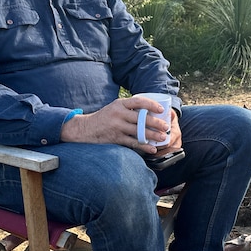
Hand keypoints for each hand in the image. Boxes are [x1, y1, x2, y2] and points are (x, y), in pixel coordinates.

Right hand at [60, 97, 178, 152]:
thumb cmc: (104, 118)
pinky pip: (132, 142)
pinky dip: (144, 146)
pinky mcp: (115, 138)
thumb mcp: (114, 108)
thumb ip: (128, 108)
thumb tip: (149, 111)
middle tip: (166, 126)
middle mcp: (118, 114)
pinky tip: (151, 148)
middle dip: (156, 123)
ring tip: (162, 138)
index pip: (138, 101)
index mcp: (119, 104)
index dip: (151, 104)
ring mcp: (117, 126)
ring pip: (139, 131)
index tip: (161, 109)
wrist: (85, 129)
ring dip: (152, 135)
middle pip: (141, 118)